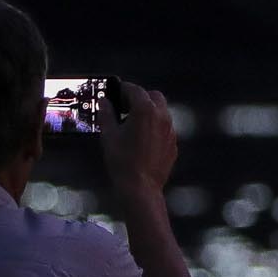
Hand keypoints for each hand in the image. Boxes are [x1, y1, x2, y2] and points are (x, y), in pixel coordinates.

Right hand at [97, 79, 176, 205]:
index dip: (123, 89)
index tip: (115, 92)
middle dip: (139, 97)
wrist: (141, 187)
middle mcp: (162, 116)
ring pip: (161, 111)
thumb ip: (106, 114)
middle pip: (153, 96)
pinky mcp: (173, 143)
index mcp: (145, 110)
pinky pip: (164, 127)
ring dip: (149, 111)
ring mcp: (170, 130)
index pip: (135, 90)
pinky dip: (155, 126)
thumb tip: (104, 102)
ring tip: (132, 123)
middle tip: (124, 106)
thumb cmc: (122, 161)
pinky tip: (142, 138)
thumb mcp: (109, 135)